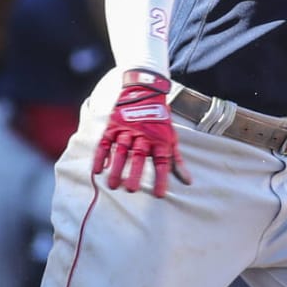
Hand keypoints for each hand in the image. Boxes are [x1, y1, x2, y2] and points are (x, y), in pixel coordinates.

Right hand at [92, 69, 191, 196]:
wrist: (144, 91)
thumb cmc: (159, 120)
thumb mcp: (171, 138)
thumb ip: (177, 161)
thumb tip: (188, 181)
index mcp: (159, 139)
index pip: (162, 161)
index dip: (161, 178)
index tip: (158, 195)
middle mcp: (143, 135)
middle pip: (139, 156)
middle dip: (135, 173)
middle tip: (131, 190)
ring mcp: (126, 130)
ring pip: (121, 150)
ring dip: (116, 168)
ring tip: (113, 185)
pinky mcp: (113, 126)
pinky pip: (105, 142)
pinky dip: (101, 155)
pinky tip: (98, 169)